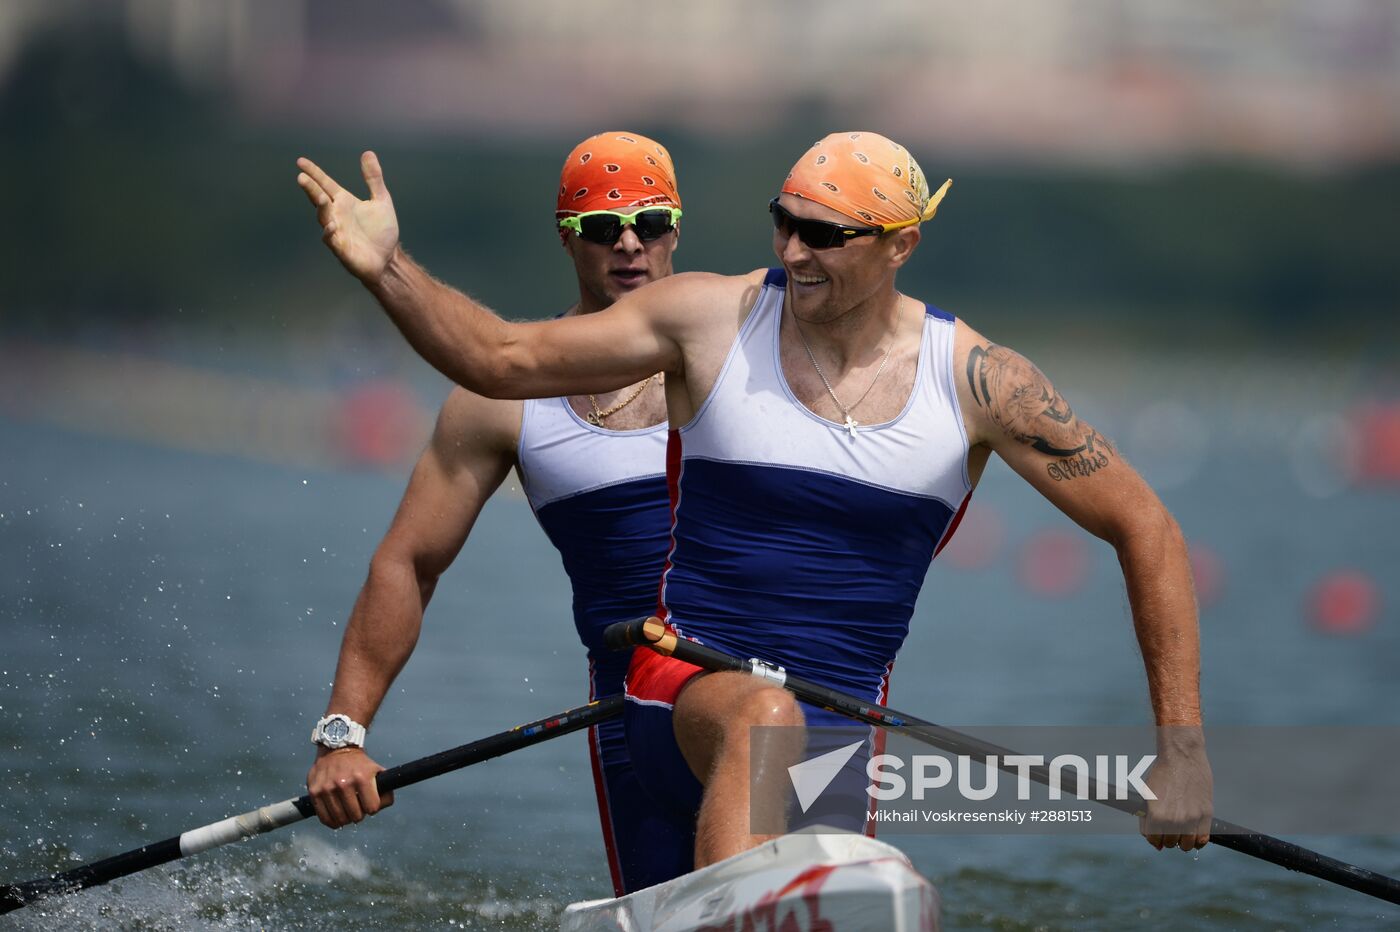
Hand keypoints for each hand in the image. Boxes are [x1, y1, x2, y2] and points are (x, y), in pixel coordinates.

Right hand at [297, 151, 399, 285]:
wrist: (388, 259)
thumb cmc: (382, 231)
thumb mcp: (381, 200)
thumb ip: (373, 178)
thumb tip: (368, 152)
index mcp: (344, 201)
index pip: (325, 184)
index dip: (314, 173)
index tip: (300, 161)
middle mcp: (336, 214)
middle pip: (319, 198)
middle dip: (311, 188)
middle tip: (301, 177)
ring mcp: (336, 231)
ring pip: (323, 217)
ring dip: (320, 207)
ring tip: (319, 196)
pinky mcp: (340, 248)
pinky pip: (330, 238)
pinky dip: (329, 232)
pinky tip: (330, 226)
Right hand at [306, 746, 393, 827]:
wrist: (336, 749)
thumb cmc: (358, 764)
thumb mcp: (376, 770)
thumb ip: (385, 789)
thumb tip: (382, 806)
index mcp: (362, 778)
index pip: (372, 808)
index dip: (372, 808)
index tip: (369, 804)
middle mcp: (344, 783)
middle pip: (356, 816)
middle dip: (359, 814)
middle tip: (357, 808)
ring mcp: (327, 788)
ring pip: (340, 819)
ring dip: (346, 819)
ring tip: (347, 811)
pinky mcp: (314, 792)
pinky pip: (324, 818)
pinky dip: (332, 821)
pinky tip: (336, 817)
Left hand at [1140, 730, 1212, 851]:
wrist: (1182, 756)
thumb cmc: (1162, 773)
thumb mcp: (1147, 795)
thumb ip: (1147, 819)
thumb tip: (1152, 840)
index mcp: (1156, 814)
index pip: (1153, 840)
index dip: (1154, 839)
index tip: (1157, 837)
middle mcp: (1173, 819)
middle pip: (1170, 843)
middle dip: (1167, 839)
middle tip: (1169, 830)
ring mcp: (1191, 818)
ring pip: (1186, 845)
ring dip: (1183, 842)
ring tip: (1181, 832)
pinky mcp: (1206, 814)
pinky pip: (1203, 839)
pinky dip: (1198, 841)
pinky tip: (1194, 834)